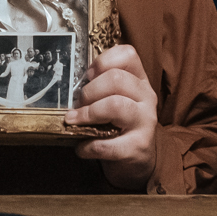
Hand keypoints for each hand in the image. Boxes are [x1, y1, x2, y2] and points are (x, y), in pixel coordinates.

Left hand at [66, 44, 156, 189]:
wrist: (137, 160)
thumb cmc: (118, 125)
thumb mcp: (115, 99)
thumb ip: (100, 87)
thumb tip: (69, 86)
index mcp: (139, 80)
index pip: (128, 55)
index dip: (102, 61)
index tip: (87, 76)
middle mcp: (147, 97)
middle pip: (116, 79)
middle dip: (89, 91)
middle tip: (77, 105)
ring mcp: (145, 122)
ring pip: (115, 105)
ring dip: (87, 114)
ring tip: (74, 121)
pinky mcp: (139, 146)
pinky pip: (110, 144)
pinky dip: (89, 146)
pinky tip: (82, 148)